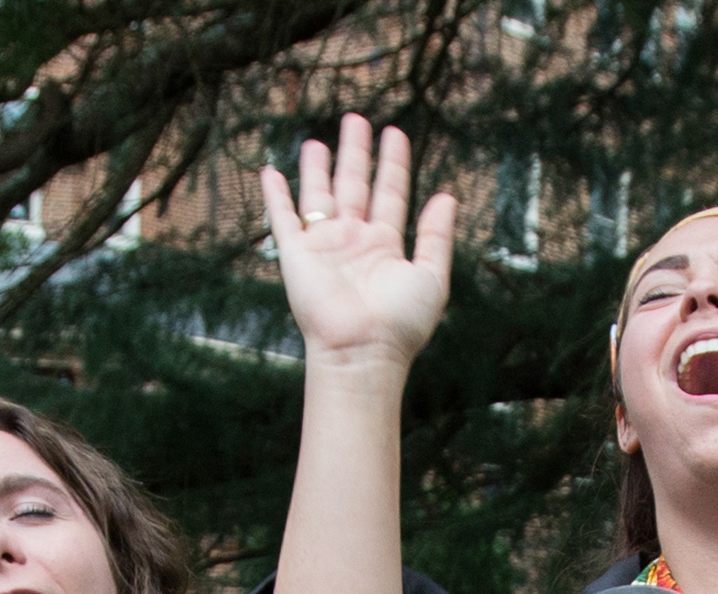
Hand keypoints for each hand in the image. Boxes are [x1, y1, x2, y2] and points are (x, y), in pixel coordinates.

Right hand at [259, 114, 456, 371]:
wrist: (363, 351)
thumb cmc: (401, 324)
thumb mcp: (432, 276)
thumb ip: (437, 235)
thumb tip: (446, 196)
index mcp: (386, 245)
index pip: (390, 192)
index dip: (392, 162)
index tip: (395, 133)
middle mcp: (354, 241)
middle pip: (355, 184)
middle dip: (356, 152)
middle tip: (357, 119)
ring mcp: (324, 246)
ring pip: (319, 195)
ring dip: (318, 168)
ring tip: (318, 141)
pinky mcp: (297, 255)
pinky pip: (283, 218)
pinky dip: (275, 195)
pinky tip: (271, 172)